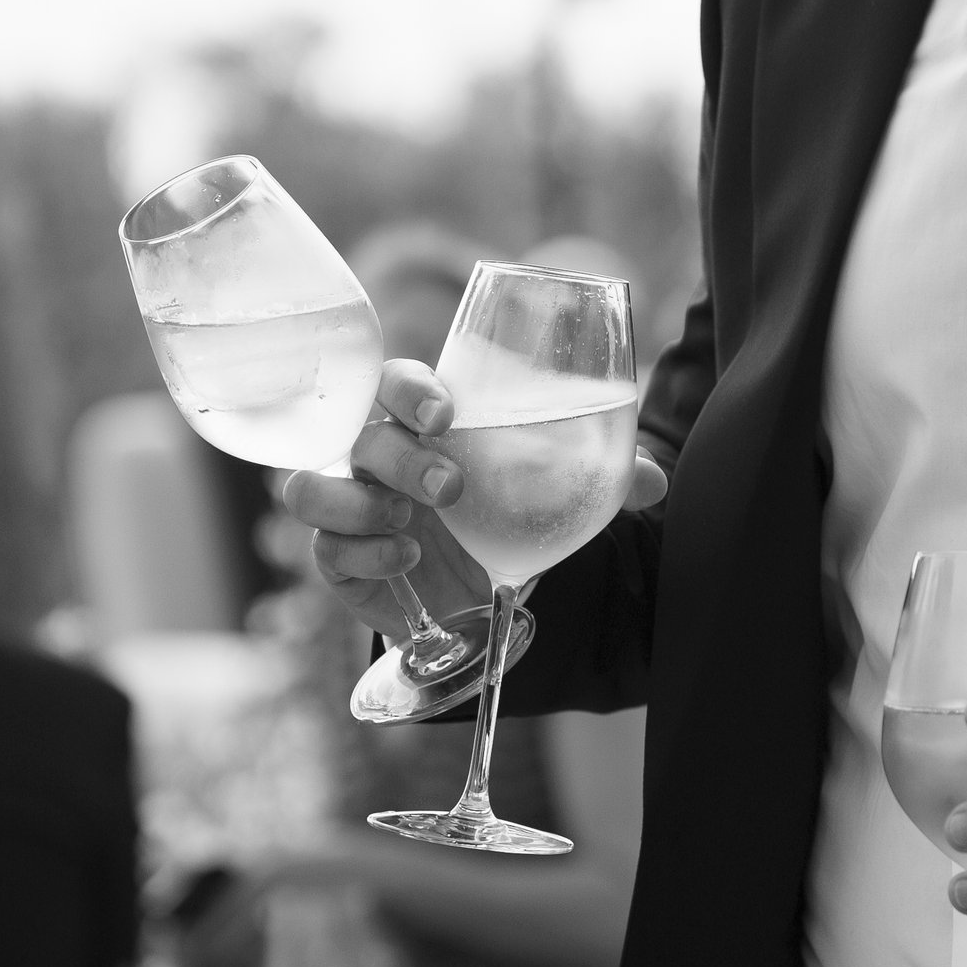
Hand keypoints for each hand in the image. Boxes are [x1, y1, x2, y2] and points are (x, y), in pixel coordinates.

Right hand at [283, 358, 667, 644]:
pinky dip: (362, 554)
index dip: (408, 388)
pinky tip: (405, 562)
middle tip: (453, 488)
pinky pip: (324, 551)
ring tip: (411, 527)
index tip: (445, 413)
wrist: (486, 585)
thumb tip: (655, 479)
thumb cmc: (509, 512)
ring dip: (356, 503)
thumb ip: (604, 476)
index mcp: (421, 421)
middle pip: (357, 433)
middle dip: (402, 456)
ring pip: (311, 487)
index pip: (392, 380)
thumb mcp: (558, 492)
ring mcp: (352, 508)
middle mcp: (377, 457)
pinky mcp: (341, 561)